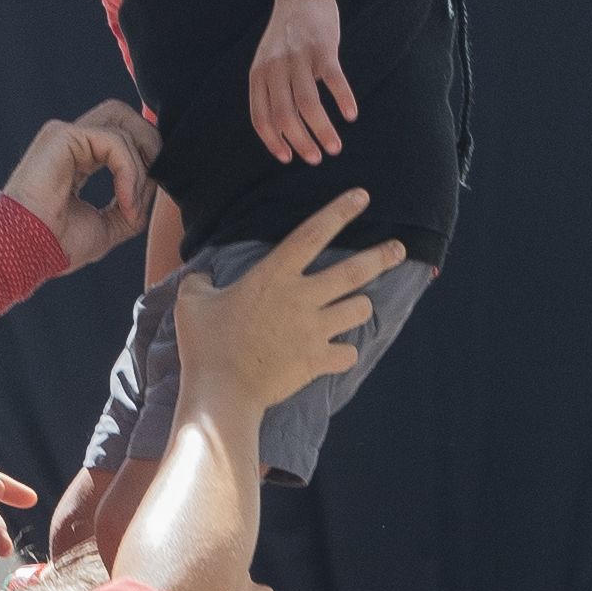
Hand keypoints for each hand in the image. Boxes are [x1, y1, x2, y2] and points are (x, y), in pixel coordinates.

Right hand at [6, 102, 162, 272]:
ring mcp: (64, 136)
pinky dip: (128, 172)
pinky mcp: (63, 136)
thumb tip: (154, 185)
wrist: (28, 251)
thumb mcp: (108, 226)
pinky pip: (113, 141)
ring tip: (131, 206)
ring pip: (122, 125)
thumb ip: (131, 203)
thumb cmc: (57, 245)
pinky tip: (124, 201)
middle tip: (155, 178)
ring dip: (139, 167)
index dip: (143, 158)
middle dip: (147, 142)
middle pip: (121, 115)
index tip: (145, 199)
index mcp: (77, 159)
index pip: (120, 137)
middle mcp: (70, 142)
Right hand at [170, 194, 398, 420]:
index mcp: (274, 275)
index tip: (362, 197)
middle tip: (398, 249)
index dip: (340, 211)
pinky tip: (338, 353)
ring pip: (360, 309)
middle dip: (383, 256)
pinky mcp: (317, 361)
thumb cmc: (206, 345)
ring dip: (361, 306)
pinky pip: (348, 354)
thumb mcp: (192, 302)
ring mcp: (314, 330)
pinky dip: (346, 353)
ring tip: (357, 306)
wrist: (223, 393)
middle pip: (355, 270)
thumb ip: (201, 282)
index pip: (314, 233)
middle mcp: (301, 297)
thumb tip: (202, 278)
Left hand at [247, 0, 356, 164]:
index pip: (261, 118)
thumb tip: (285, 132)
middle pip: (285, 116)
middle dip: (301, 142)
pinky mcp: (323, 47)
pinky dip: (343, 99)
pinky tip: (351, 115)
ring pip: (309, 103)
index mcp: (259, 76)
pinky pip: (333, 79)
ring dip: (323, 130)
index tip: (289, 158)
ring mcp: (299, 57)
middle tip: (317, 158)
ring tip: (335, 148)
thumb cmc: (286, 37)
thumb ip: (271, 92)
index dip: (274, 142)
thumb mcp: (268, 63)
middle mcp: (275, 68)